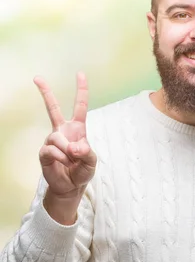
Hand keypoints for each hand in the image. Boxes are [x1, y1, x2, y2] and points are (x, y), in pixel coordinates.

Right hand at [34, 72, 96, 223]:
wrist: (70, 187)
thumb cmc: (82, 171)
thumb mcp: (91, 162)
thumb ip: (86, 152)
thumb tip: (75, 146)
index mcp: (78, 129)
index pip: (80, 106)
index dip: (81, 90)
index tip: (80, 74)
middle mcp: (62, 131)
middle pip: (53, 108)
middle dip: (46, 92)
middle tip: (37, 77)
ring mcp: (52, 140)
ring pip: (57, 138)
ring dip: (67, 151)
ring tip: (71, 160)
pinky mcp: (44, 151)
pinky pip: (51, 150)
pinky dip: (60, 157)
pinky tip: (63, 162)